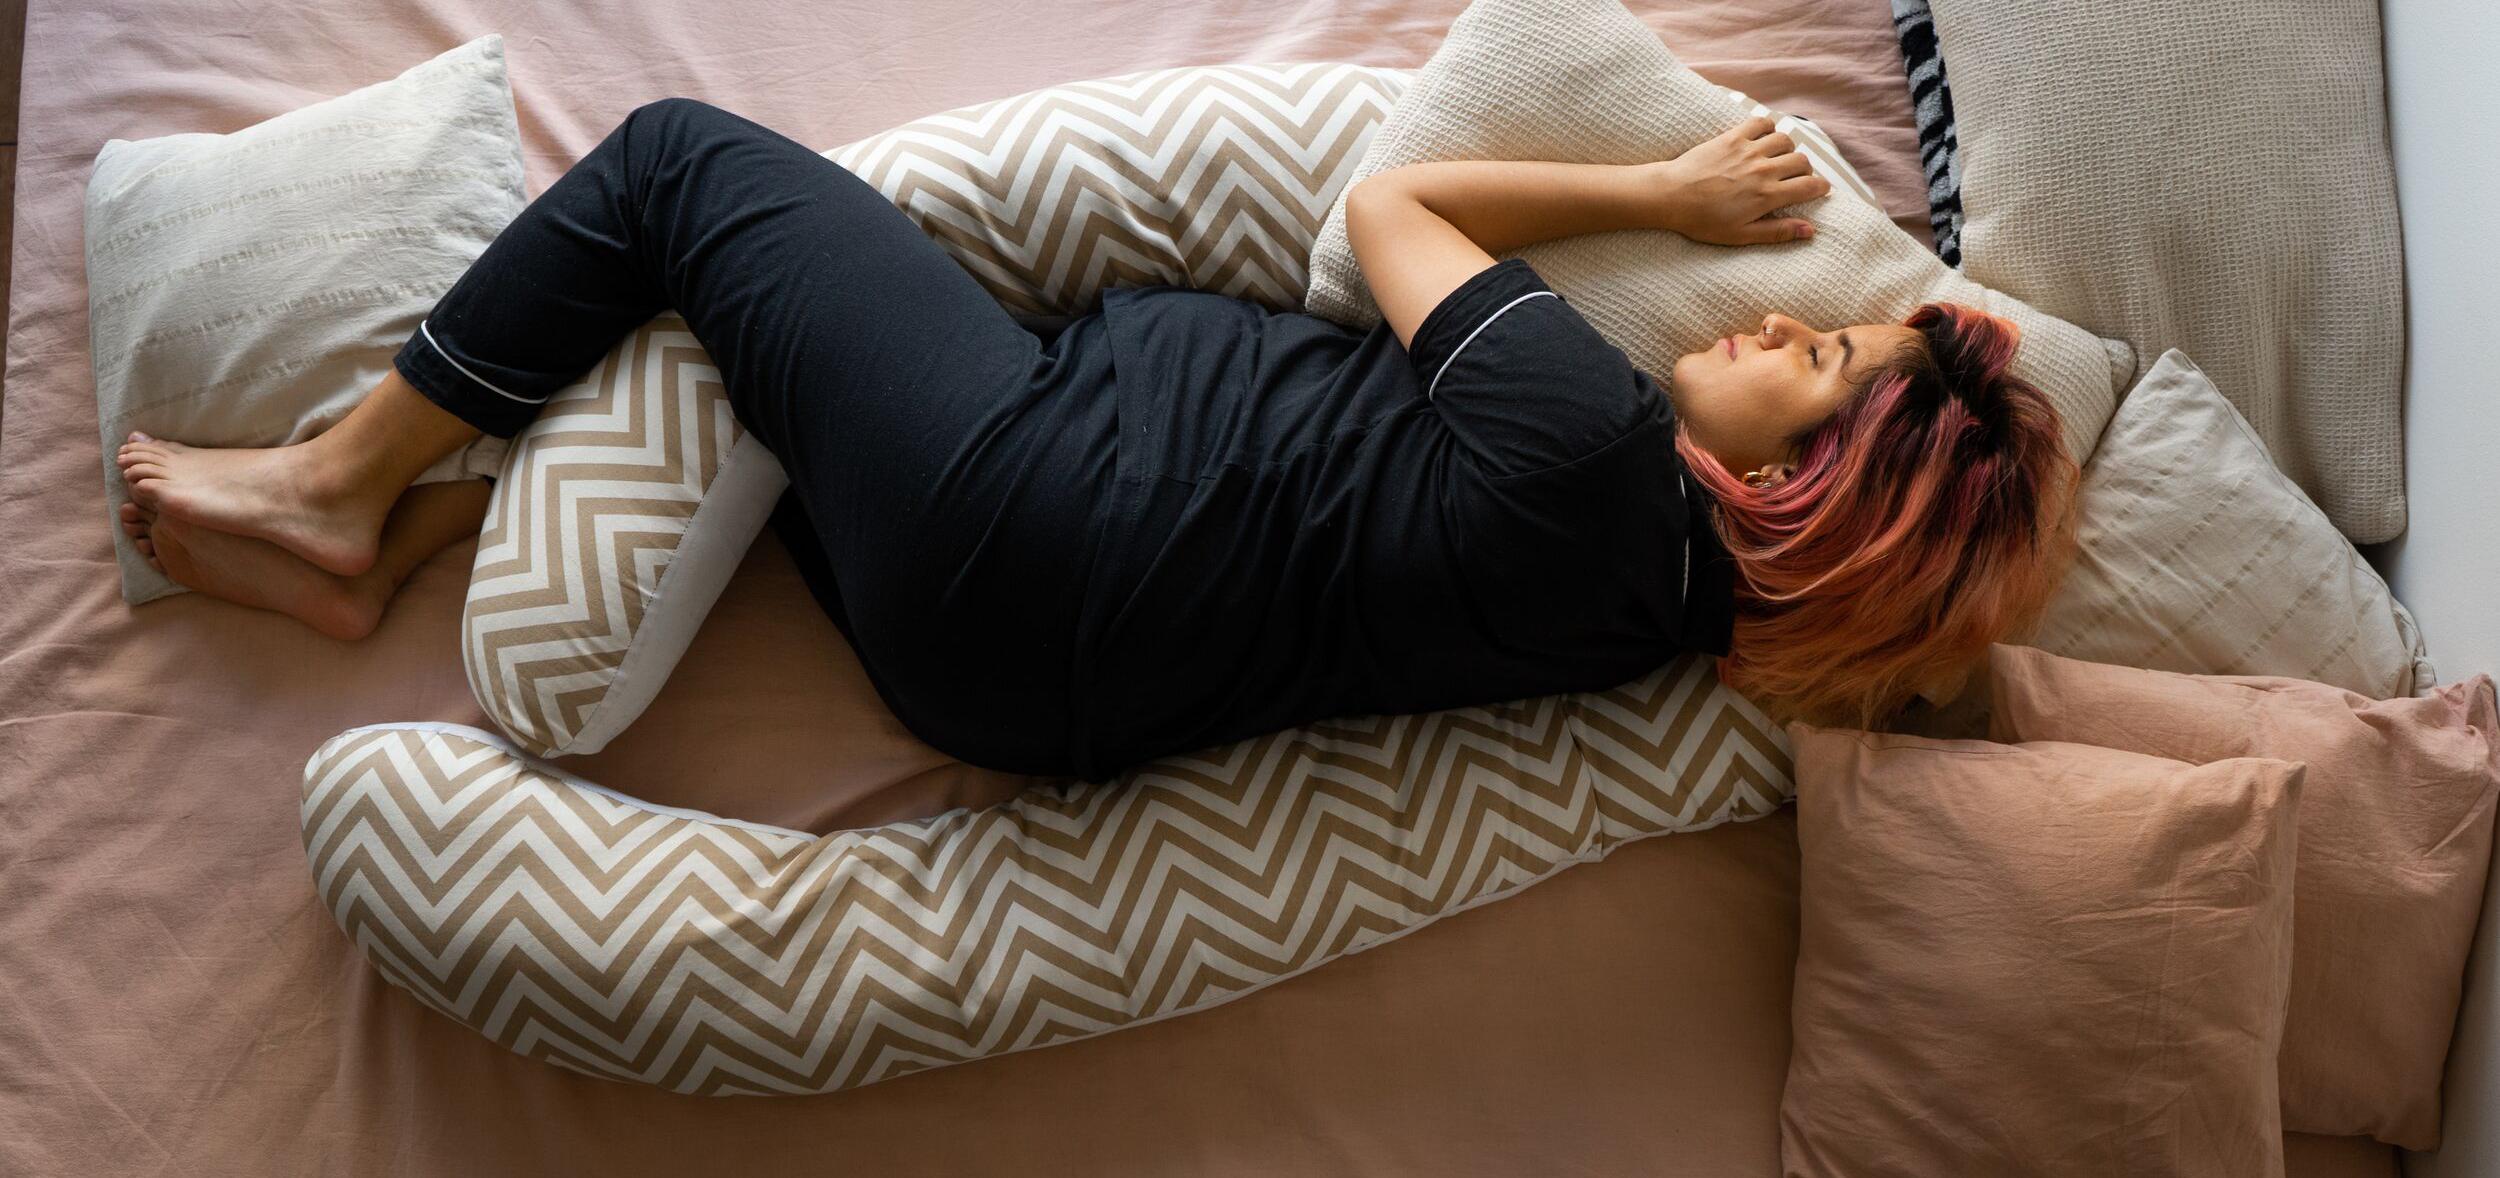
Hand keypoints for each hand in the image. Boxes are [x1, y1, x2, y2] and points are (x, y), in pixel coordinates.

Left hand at [1646, 117, 1832, 245]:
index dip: (1821, 188)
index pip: (1810, 186)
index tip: (1820, 190)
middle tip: (1794, 178)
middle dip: (1804, 170)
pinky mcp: (1733, 137)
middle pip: (1802, 161)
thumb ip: (1778, 232)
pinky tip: (1762, 139)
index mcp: (1767, 196)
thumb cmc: (1703, 221)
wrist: (1671, 196)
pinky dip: (1768, 127)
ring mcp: (1749, 151)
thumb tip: (1811, 231)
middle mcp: (1763, 170)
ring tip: (1778, 158)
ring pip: (1786, 139)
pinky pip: (1762, 122)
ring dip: (1788, 148)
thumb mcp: (1741, 235)